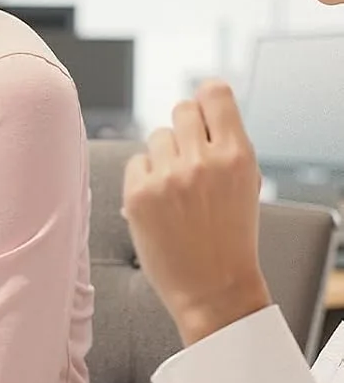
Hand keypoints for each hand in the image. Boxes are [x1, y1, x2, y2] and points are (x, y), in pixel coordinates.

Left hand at [123, 81, 270, 346]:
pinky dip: (145, 178)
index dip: (207, 100)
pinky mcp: (139, 194)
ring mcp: (168, 176)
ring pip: (157, 137)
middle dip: (185, 130)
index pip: (214, 93)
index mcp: (237, 155)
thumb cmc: (231, 237)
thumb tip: (203, 108)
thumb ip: (227, 146)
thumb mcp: (245, 185)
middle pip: (181, 110)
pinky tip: (159, 204)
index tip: (204, 112)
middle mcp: (203, 160)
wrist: (214, 289)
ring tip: (177, 191)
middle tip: (189, 159)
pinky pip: (136, 162)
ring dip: (164, 156)